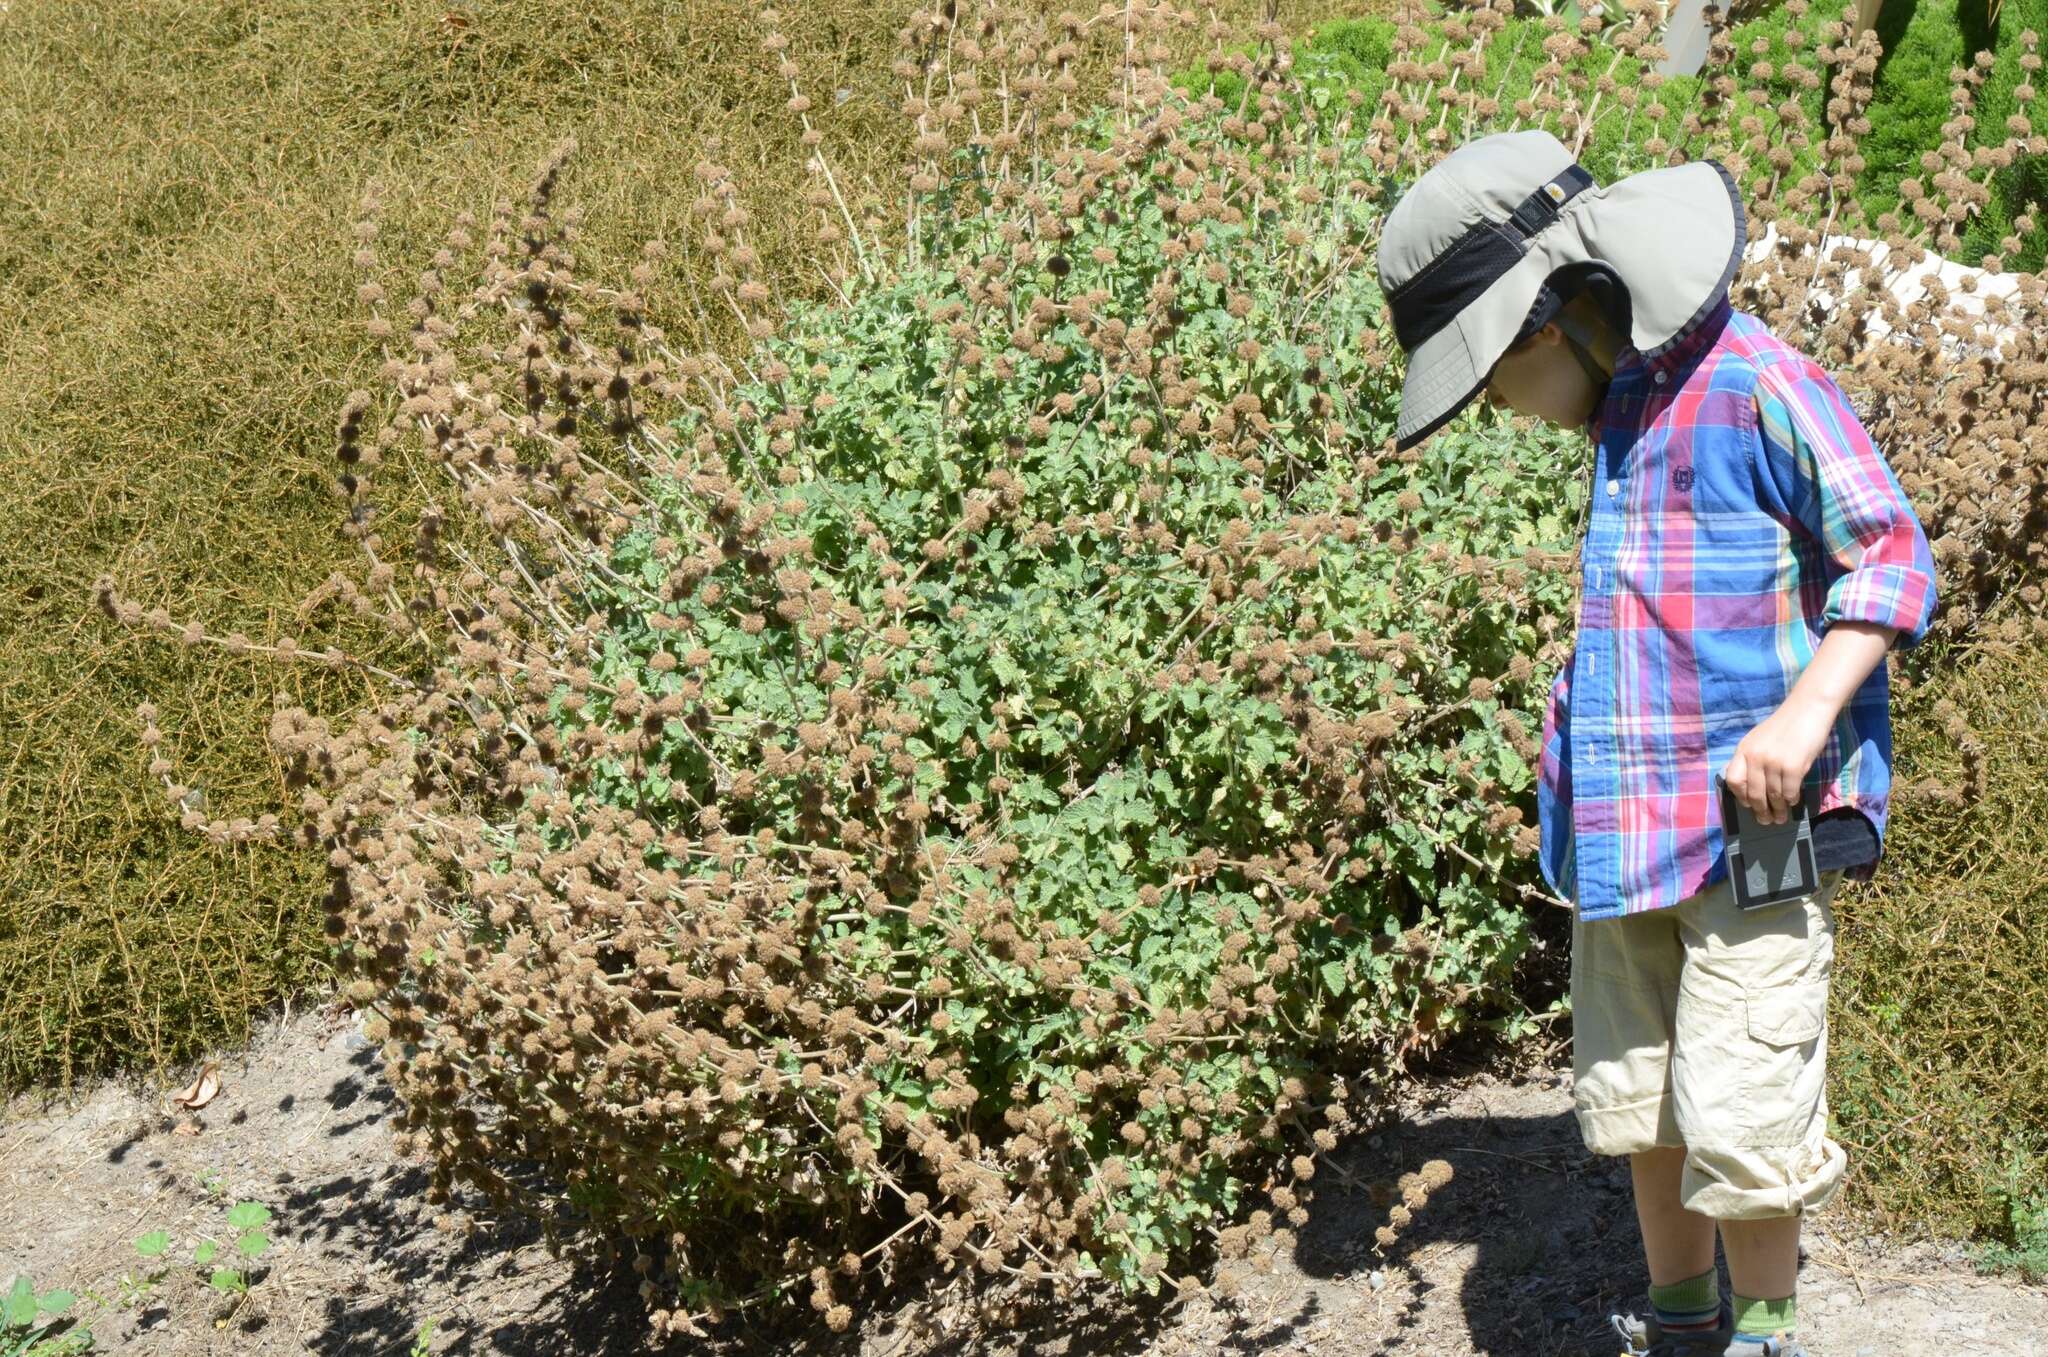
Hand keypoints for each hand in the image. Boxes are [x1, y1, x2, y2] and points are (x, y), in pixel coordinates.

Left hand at [1724, 697, 1832, 825]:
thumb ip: (1753, 760)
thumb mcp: (1759, 740)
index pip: (1733, 780)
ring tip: (1780, 818)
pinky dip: (1790, 801)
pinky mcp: (1793, 767)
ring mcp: (1773, 763)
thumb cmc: (1785, 727)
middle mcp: (1755, 757)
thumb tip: (1752, 789)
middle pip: (1753, 793)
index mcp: (1743, 750)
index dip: (1740, 796)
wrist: (1807, 710)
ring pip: (1773, 796)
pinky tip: (1792, 802)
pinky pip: (1789, 792)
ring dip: (1777, 810)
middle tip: (1766, 821)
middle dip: (1760, 811)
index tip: (1748, 805)